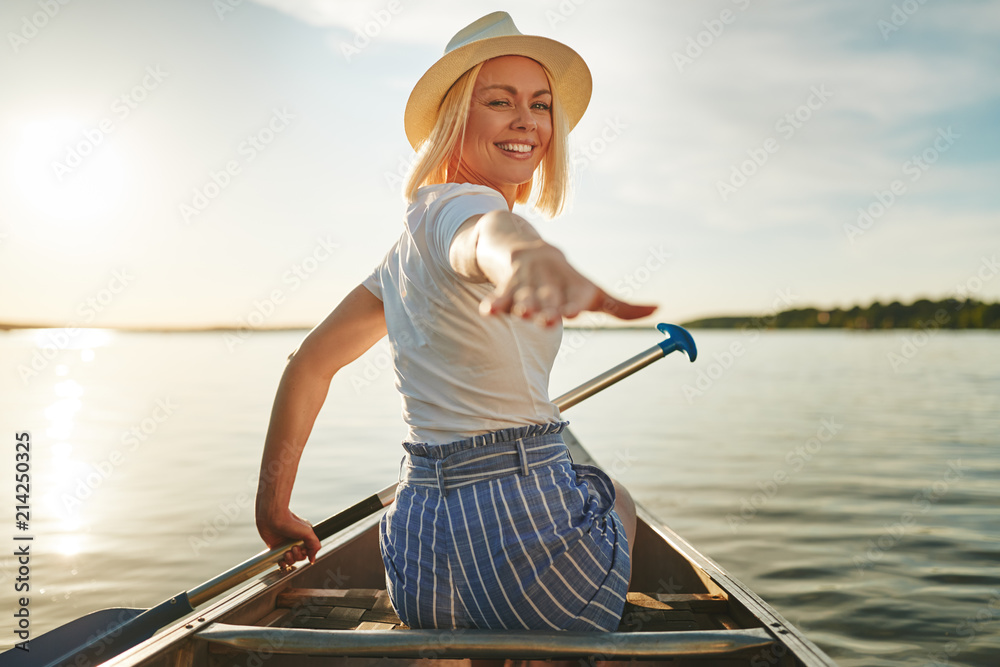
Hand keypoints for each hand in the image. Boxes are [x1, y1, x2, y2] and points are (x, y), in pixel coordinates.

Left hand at [255, 503, 320, 568]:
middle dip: (297, 556)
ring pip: (291, 560)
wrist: (273, 518)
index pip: (308, 552)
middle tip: (293, 548)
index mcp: (304, 537)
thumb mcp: (308, 532)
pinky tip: (281, 560)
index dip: (305, 553)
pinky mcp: (277, 548)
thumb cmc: (289, 521)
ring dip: (289, 560)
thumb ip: (315, 545)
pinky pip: (281, 560)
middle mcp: (295, 542)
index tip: (302, 549)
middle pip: (299, 557)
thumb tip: (312, 558)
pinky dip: (282, 563)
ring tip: (286, 553)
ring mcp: (286, 545)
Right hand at [480, 242, 656, 325]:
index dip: (575, 303)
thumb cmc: (566, 281)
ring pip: (525, 297)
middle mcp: (553, 281)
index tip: (575, 312)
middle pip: (550, 299)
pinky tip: (489, 313)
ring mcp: (529, 281)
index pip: (577, 295)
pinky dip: (496, 304)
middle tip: (550, 321)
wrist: (526, 250)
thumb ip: (621, 307)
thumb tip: (658, 309)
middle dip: (549, 309)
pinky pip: (500, 296)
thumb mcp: (592, 292)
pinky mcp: (507, 283)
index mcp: (575, 285)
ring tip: (522, 313)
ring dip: (523, 306)